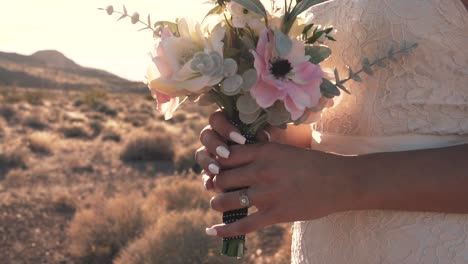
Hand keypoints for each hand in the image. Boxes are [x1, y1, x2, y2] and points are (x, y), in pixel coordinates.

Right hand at [195, 111, 284, 190]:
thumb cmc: (272, 144)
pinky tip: (209, 186)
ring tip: (216, 171)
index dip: (225, 128)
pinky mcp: (212, 172)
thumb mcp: (270, 136)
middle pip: (206, 136)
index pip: (217, 120)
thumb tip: (262, 135)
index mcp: (227, 123)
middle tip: (225, 154)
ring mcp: (212, 155)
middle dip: (214, 145)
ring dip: (207, 162)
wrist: (275, 164)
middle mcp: (216, 137)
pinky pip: (205, 175)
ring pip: (201, 155)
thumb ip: (264, 132)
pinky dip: (206, 180)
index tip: (240, 139)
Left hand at [203, 142, 357, 237]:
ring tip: (218, 203)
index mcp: (264, 151)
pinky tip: (212, 231)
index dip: (215, 163)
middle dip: (214, 184)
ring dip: (217, 203)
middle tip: (214, 187)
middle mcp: (262, 170)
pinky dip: (224, 230)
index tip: (215, 168)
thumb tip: (235, 159)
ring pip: (226, 200)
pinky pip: (243, 224)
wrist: (340, 181)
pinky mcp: (275, 214)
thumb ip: (260, 154)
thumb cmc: (313, 164)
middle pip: (222, 178)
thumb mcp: (284, 150)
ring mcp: (268, 193)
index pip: (225, 155)